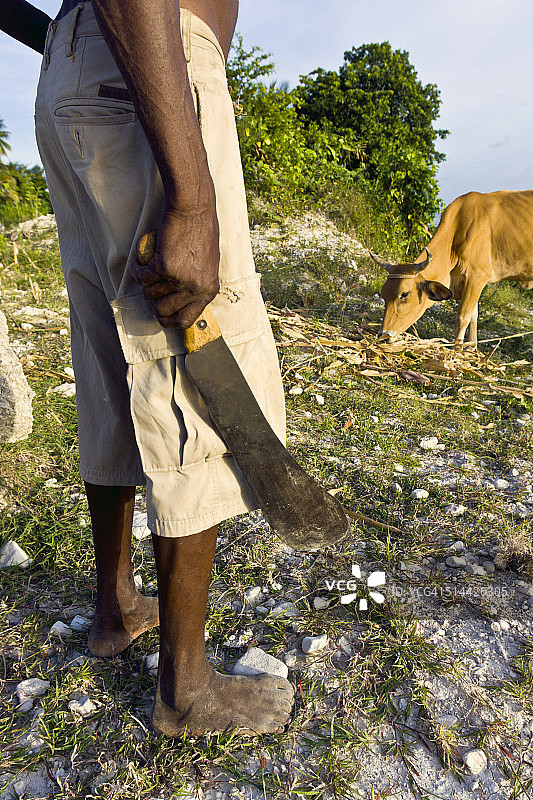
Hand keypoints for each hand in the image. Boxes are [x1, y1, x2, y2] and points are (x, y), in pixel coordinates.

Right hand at [131, 206, 219, 328]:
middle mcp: (195, 288)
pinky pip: (141, 277)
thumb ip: (197, 285)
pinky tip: (140, 261)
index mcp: (208, 290)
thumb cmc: (201, 232)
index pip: (186, 320)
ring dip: (145, 282)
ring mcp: (180, 279)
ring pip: (150, 293)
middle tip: (150, 286)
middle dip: (152, 301)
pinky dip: (137, 269)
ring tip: (148, 267)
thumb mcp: (207, 265)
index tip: (159, 314)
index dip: (169, 320)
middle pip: (163, 310)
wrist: (194, 210)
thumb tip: (180, 302)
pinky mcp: (163, 266)